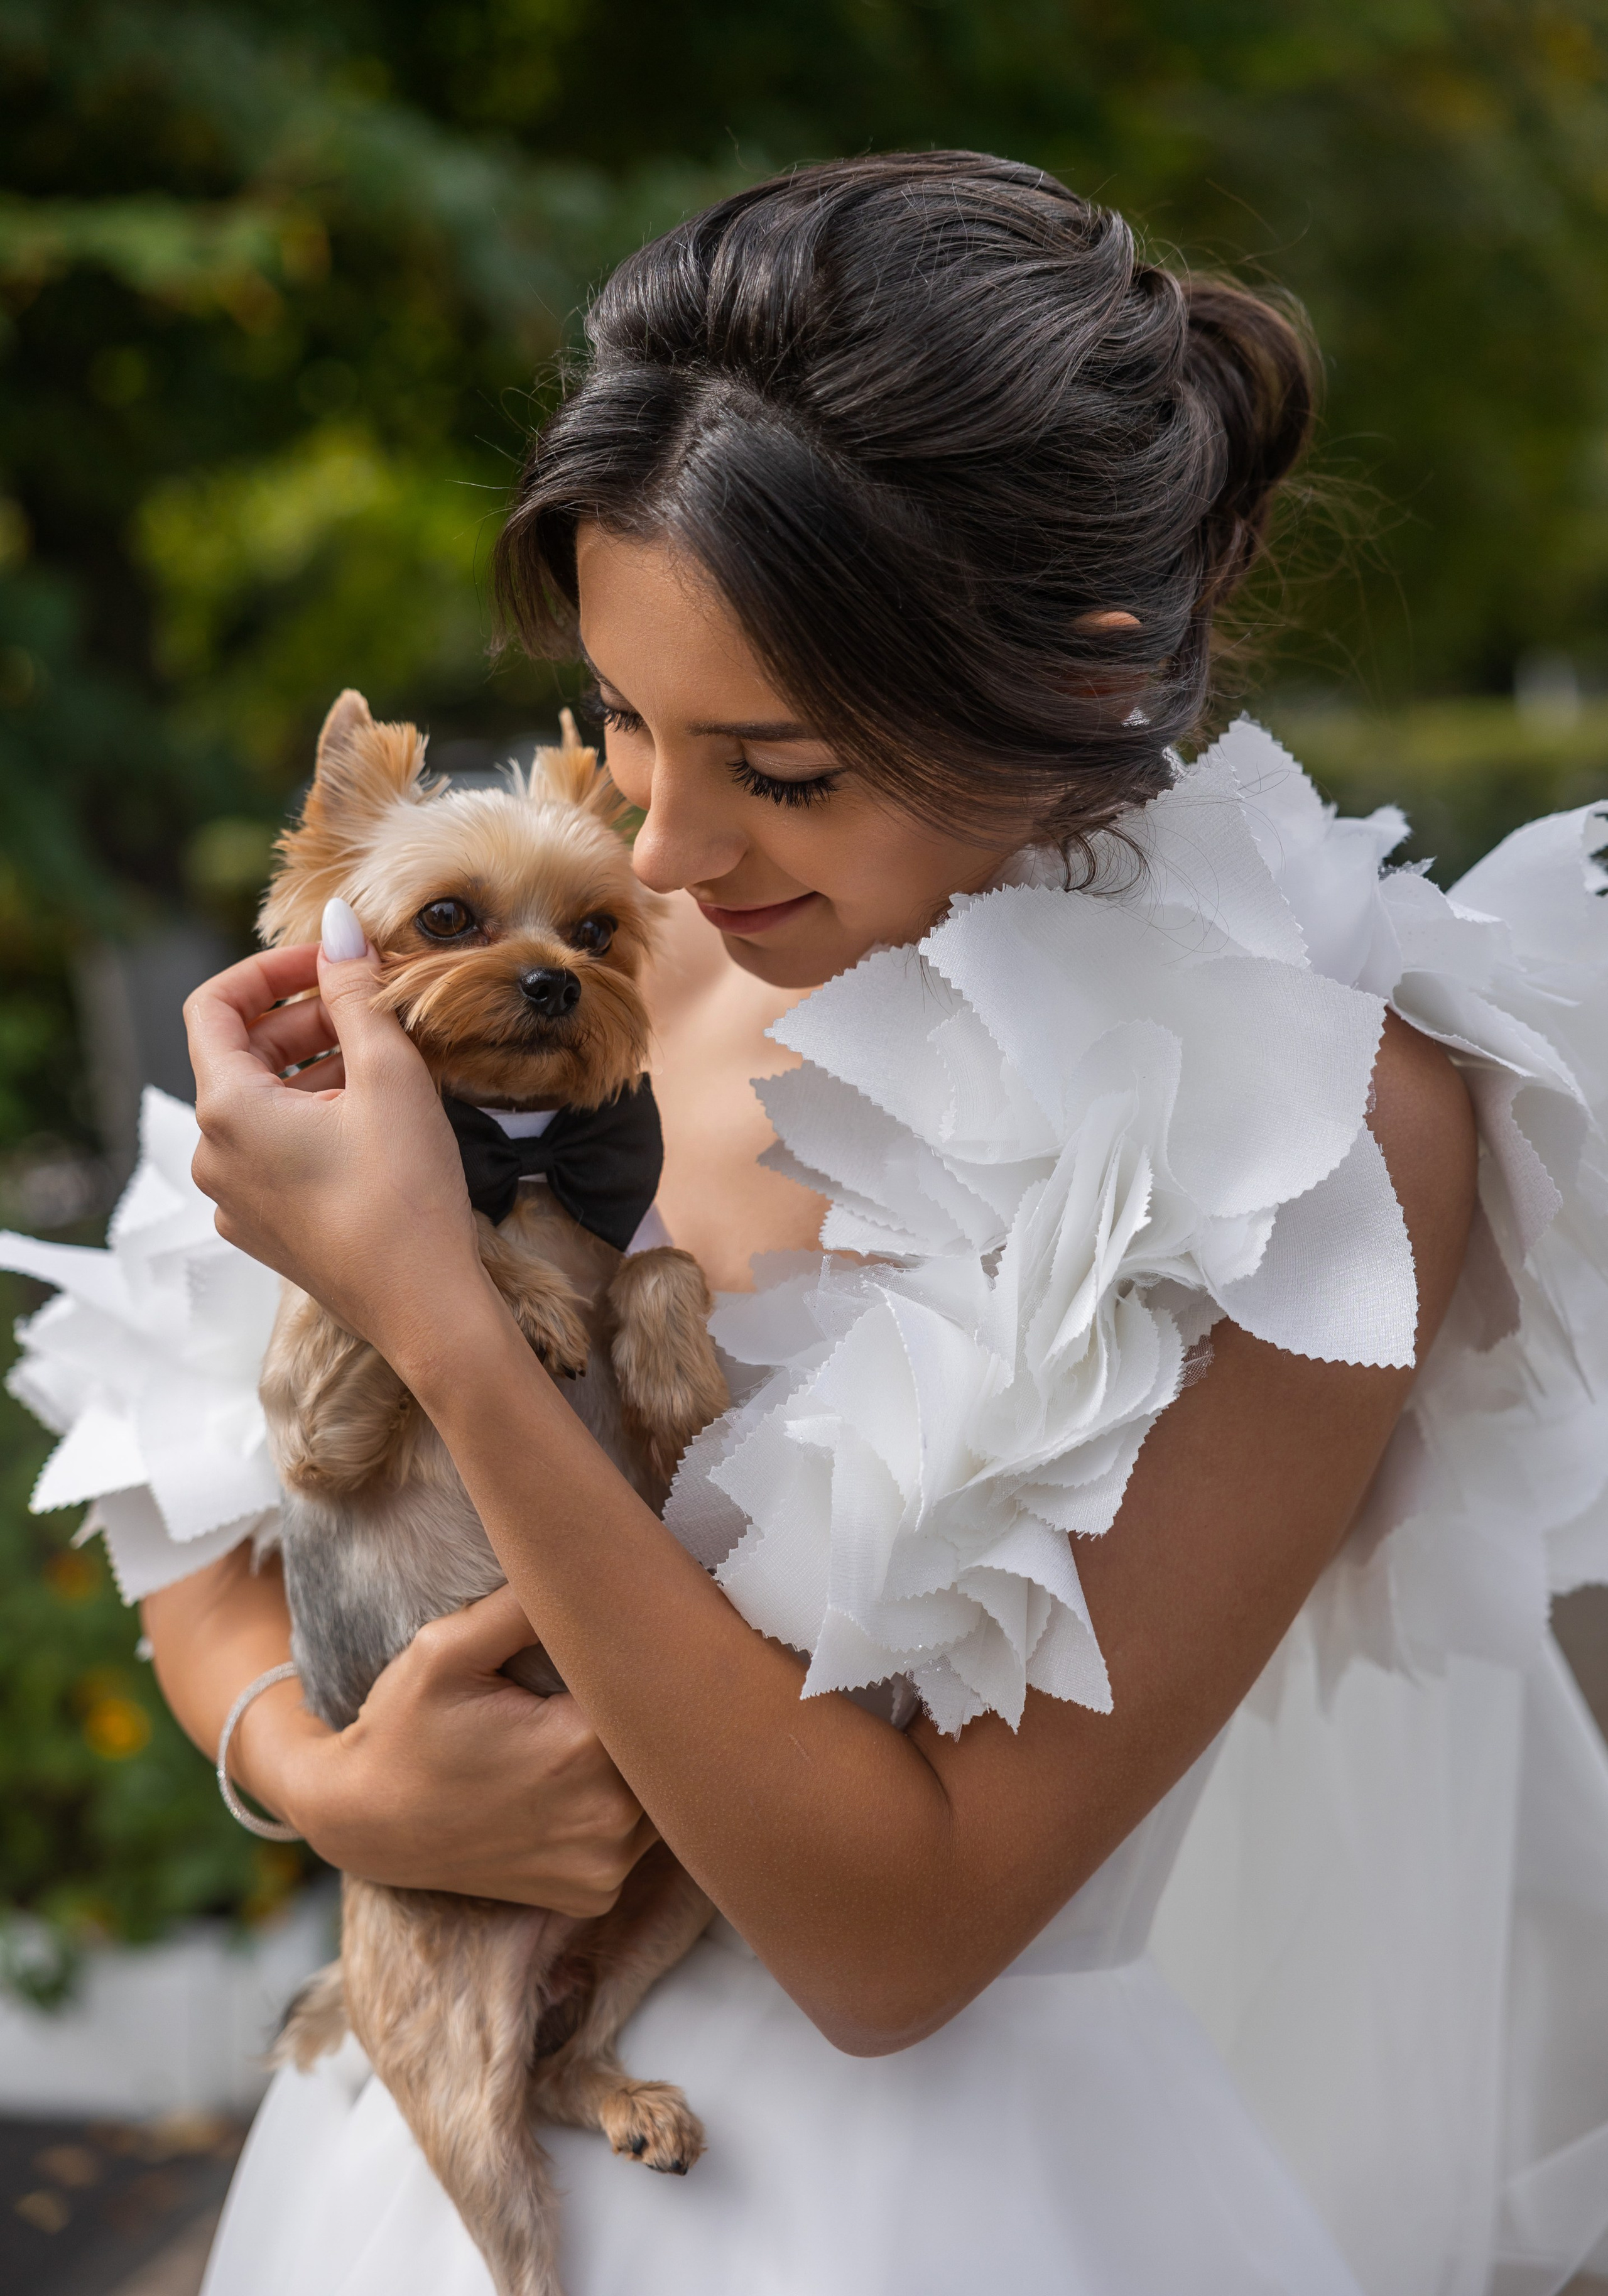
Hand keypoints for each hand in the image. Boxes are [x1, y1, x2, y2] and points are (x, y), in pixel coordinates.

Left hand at [183, 927, 491, 1362]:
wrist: (427, 1311)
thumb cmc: (407, 1193)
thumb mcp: (389, 1074)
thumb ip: (355, 991)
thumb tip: (338, 921)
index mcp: (226, 1110)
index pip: (213, 1006)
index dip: (268, 969)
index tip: (328, 961)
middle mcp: (212, 1155)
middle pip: (240, 1055)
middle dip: (303, 1019)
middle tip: (372, 1005)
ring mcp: (234, 1199)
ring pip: (262, 1105)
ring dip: (314, 1068)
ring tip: (384, 1059)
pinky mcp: (266, 1229)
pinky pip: (275, 1152)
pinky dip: (313, 1118)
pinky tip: (374, 1120)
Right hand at [238, 1586, 655, 1913]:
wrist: (366, 1823)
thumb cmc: (405, 1728)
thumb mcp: (446, 1649)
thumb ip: (520, 1603)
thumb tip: (588, 1559)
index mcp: (581, 1750)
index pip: (657, 1686)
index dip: (655, 1656)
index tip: (645, 1634)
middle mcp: (607, 1820)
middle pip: (668, 1743)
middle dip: (652, 1707)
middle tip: (629, 1674)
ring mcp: (605, 1866)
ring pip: (662, 1792)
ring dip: (642, 1760)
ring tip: (600, 1726)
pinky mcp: (596, 1894)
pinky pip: (639, 1837)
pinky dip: (622, 1806)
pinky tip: (582, 1780)